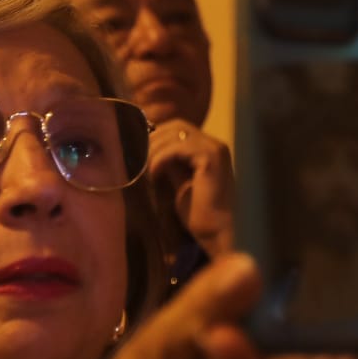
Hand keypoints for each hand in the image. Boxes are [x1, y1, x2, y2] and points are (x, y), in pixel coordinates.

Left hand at [147, 121, 234, 256]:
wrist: (218, 233)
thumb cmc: (201, 215)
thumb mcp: (180, 183)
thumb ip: (171, 165)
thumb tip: (151, 152)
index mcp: (209, 149)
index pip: (179, 129)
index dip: (157, 137)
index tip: (140, 153)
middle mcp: (214, 144)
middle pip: (176, 125)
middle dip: (154, 140)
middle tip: (139, 159)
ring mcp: (215, 148)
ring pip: (176, 133)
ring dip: (156, 149)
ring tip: (147, 169)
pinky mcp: (211, 157)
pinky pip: (178, 147)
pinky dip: (161, 158)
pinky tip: (154, 174)